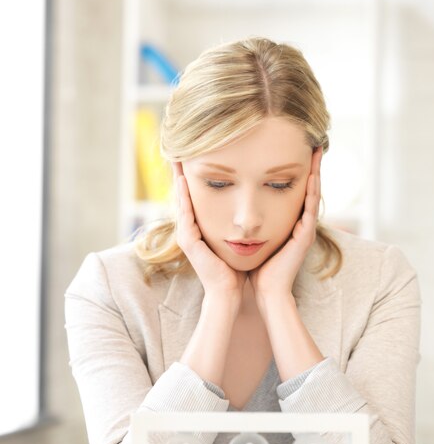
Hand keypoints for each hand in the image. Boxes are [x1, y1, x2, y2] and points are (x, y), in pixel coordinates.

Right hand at [172, 162, 246, 302]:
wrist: (228, 292)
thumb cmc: (234, 269)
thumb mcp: (232, 239)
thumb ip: (233, 224)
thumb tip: (246, 209)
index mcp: (198, 229)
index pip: (193, 198)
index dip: (191, 178)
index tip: (192, 156)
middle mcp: (188, 230)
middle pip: (182, 196)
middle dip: (180, 173)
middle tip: (178, 150)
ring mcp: (186, 236)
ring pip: (180, 201)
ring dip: (177, 179)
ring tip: (176, 158)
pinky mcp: (188, 242)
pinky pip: (185, 214)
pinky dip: (183, 197)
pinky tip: (182, 181)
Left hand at [248, 147, 321, 304]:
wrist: (267, 291)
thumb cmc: (258, 268)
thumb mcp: (255, 238)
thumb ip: (252, 224)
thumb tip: (237, 210)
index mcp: (289, 223)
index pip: (294, 191)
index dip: (296, 172)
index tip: (293, 151)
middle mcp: (300, 223)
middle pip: (308, 188)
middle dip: (310, 166)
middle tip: (311, 143)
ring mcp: (305, 229)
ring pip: (313, 194)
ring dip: (315, 173)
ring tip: (316, 152)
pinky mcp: (305, 236)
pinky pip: (310, 209)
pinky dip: (312, 191)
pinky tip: (312, 176)